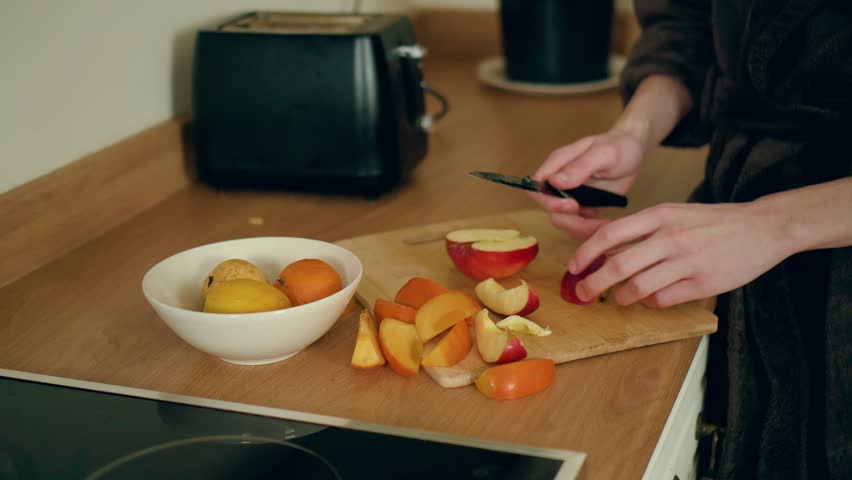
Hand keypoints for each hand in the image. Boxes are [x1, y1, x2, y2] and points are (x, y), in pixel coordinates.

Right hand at [527, 128, 647, 238]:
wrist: (634, 151)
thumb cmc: (618, 146)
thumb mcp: (604, 153)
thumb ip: (580, 167)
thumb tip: (554, 182)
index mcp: (557, 165)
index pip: (536, 187)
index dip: (547, 201)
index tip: (572, 205)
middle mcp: (559, 182)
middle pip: (549, 210)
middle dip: (568, 218)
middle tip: (593, 214)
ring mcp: (570, 196)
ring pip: (563, 221)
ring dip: (581, 228)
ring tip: (604, 222)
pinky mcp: (583, 207)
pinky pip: (578, 226)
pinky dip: (589, 230)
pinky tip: (606, 223)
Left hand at [568, 202, 793, 307]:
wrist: (763, 227)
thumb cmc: (711, 222)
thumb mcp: (673, 214)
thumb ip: (641, 230)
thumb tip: (603, 250)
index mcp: (660, 215)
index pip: (610, 234)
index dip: (586, 253)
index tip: (574, 267)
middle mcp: (671, 237)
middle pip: (619, 265)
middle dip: (593, 283)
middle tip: (582, 293)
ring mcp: (688, 261)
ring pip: (639, 287)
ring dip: (621, 297)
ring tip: (619, 299)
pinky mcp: (703, 283)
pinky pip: (663, 299)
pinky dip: (650, 303)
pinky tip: (650, 299)